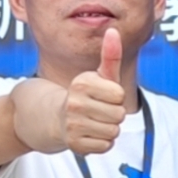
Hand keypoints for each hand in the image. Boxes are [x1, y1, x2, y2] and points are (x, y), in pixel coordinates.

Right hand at [56, 28, 135, 156]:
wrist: (57, 118)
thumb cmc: (87, 94)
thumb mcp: (99, 75)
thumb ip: (110, 55)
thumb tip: (114, 31)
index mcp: (81, 83)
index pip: (119, 95)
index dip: (116, 96)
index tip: (103, 94)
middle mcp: (74, 104)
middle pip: (119, 115)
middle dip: (114, 113)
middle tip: (98, 110)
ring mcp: (73, 125)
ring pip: (113, 131)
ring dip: (109, 128)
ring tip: (94, 121)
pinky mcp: (74, 145)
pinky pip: (106, 146)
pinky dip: (102, 142)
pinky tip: (90, 133)